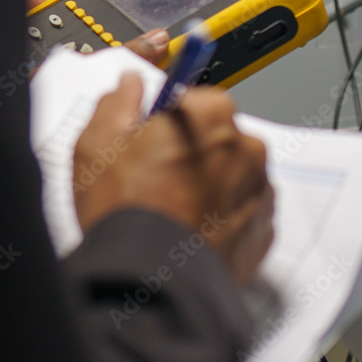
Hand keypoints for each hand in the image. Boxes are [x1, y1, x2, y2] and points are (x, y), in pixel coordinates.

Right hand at [74, 73, 273, 284]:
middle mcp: (247, 147)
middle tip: (157, 182)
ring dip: (211, 188)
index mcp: (211, 115)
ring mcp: (260, 190)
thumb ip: (117, 102)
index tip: (152, 140)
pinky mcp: (263, 230)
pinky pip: (244, 215)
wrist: (150, 277)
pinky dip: (224, 221)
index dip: (169, 122)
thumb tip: (129, 85)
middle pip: (218, 140)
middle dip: (193, 155)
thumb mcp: (98, 143)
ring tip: (173, 214)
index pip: (195, 101)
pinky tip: (193, 233)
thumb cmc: (125, 209)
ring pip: (233, 178)